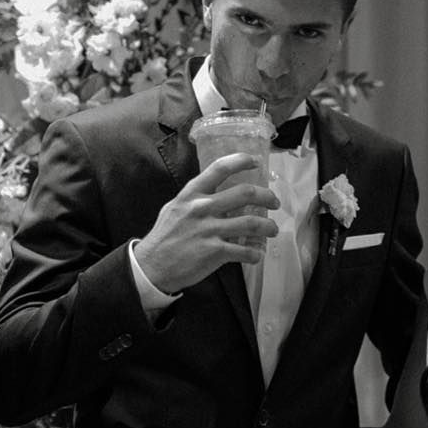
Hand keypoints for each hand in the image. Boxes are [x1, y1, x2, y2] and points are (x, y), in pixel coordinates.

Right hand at [135, 154, 278, 293]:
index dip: (242, 161)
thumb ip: (196, 199)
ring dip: (269, 226)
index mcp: (192, 194)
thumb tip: (219, 193)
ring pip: (252, 223)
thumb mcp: (175, 208)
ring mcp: (209, 230)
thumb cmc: (165, 236)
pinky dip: (255, 253)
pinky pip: (245, 251)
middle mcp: (202, 208)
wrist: (152, 267)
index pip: (220, 168)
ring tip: (273, 230)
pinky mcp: (215, 252)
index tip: (256, 161)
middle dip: (267, 197)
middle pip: (246, 193)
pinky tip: (257, 254)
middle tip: (274, 203)